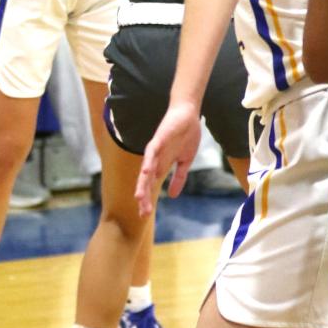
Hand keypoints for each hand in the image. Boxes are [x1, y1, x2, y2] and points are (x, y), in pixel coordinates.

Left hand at [135, 101, 201, 215]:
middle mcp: (155, 159)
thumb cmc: (186, 135)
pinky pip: (152, 151)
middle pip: (146, 181)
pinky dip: (149, 161)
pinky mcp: (159, 139)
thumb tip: (173, 195)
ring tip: (139, 197)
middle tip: (143, 213)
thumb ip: (179, 178)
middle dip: (144, 196)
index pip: (151, 185)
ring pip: (146, 169)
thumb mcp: (185, 161)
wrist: (188, 114)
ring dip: (143, 183)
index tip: (145, 214)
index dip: (147, 199)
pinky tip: (147, 171)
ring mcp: (156, 149)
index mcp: (161, 165)